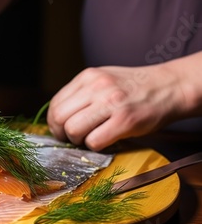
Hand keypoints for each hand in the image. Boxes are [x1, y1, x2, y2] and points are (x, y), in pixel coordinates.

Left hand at [47, 64, 185, 150]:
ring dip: (77, 141)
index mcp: (88, 77)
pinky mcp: (125, 120)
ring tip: (89, 139)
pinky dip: (95, 146)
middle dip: (61, 133)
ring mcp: (111, 103)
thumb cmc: (133, 88)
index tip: (62, 129)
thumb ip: (81, 93)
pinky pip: (95, 141)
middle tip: (72, 138)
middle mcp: (97, 87)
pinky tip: (104, 140)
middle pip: (59, 117)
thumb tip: (58, 116)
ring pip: (73, 129)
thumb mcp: (103, 79)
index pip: (55, 103)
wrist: (169, 87)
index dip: (54, 121)